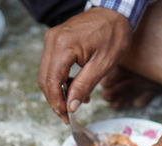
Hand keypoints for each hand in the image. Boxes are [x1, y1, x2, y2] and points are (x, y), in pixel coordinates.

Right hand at [38, 7, 131, 122]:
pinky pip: (52, 65)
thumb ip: (84, 85)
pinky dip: (61, 79)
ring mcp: (52, 39)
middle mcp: (53, 40)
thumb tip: (70, 106)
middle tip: (68, 115)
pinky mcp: (56, 40)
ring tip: (77, 100)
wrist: (115, 13)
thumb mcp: (103, 64)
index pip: (52, 81)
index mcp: (64, 46)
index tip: (65, 117)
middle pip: (45, 79)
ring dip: (59, 90)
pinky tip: (75, 86)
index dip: (57, 102)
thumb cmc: (114, 35)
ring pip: (47, 73)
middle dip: (55, 99)